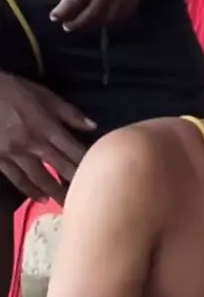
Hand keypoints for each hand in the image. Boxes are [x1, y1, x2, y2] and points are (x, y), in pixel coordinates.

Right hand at [0, 71, 95, 202]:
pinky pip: (18, 179)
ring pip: (40, 178)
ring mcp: (16, 153)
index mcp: (48, 127)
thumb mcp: (44, 95)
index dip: (88, 164)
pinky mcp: (1, 159)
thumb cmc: (14, 91)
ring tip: (68, 205)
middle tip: (90, 198)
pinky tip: (41, 198)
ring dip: (56, 192)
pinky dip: (30, 190)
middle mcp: (34, 143)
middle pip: (60, 167)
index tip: (101, 175)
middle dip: (75, 183)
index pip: (74, 150)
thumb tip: (93, 127)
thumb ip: (69, 113)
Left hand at [41, 0, 158, 30]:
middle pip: (94, 10)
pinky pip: (126, 11)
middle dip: (78, 22)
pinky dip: (113, 19)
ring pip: (111, 15)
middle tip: (68, 26)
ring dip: (95, 23)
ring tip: (85, 23)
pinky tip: (104, 18)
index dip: (64, 11)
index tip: (55, 17)